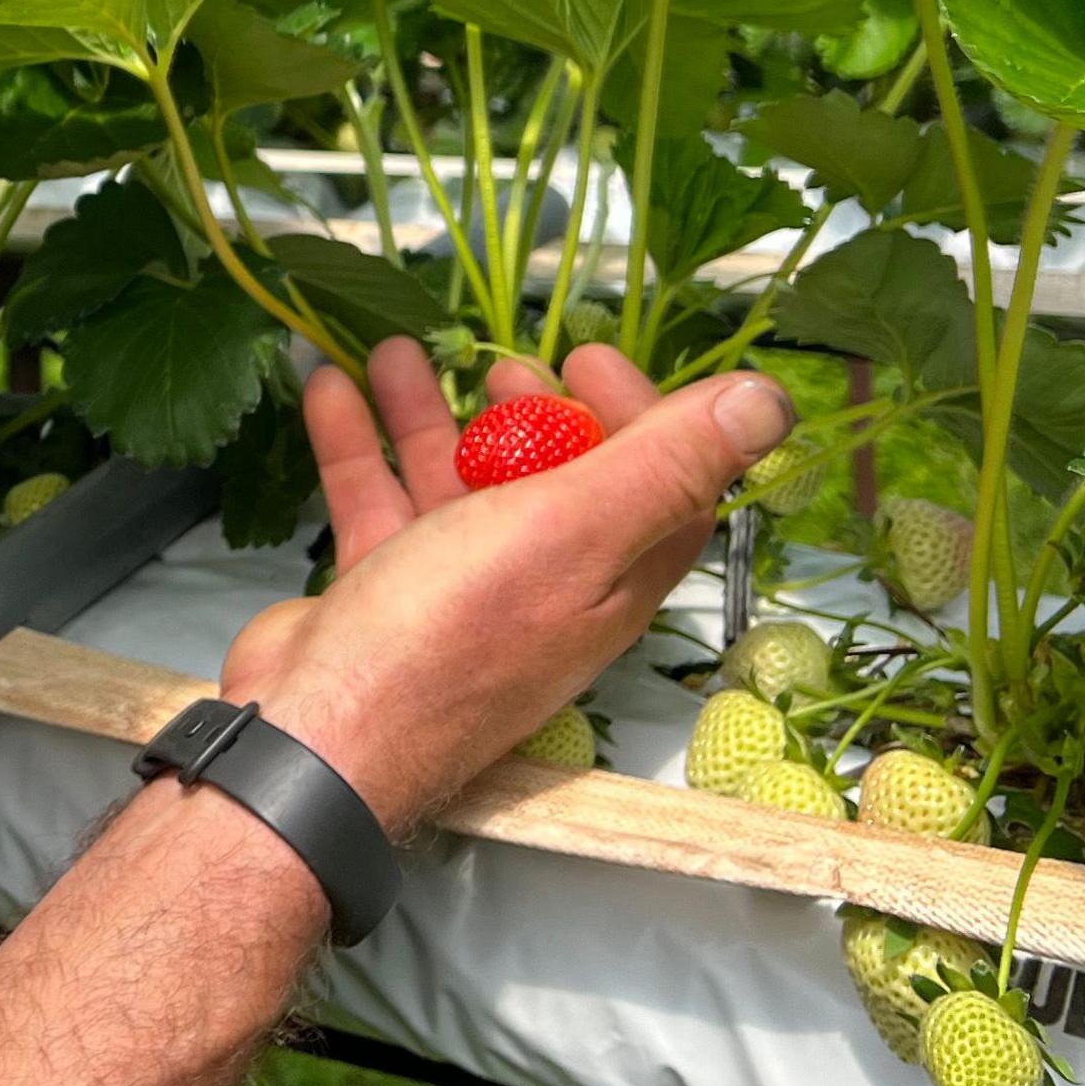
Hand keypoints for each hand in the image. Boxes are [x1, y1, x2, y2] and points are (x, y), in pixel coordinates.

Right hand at [217, 337, 793, 834]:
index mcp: (607, 580)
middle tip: (506, 364)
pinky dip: (359, 444)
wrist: (316, 735)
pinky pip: (379, 503)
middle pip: (556, 483)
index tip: (587, 359)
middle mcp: (542, 589)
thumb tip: (767, 406)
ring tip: (398, 350)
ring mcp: (456, 593)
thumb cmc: (450, 633)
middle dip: (533, 412)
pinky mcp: (383, 594)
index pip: (660, 492)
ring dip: (429, 411)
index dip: (641, 417)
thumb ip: (665, 464)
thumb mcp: (571, 531)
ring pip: (455, 482)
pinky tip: (329, 389)